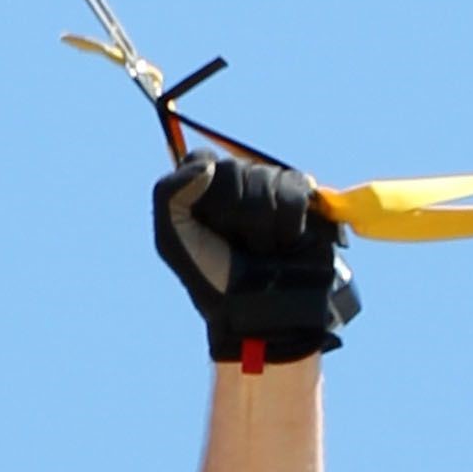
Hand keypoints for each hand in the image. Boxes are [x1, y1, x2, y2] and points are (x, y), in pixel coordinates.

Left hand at [152, 154, 359, 363]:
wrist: (257, 312)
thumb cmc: (211, 277)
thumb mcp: (171, 239)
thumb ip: (168, 193)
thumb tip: (208, 165)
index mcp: (202, 185)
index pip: (203, 159)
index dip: (204, 195)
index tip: (206, 227)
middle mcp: (238, 181)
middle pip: (234, 170)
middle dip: (233, 215)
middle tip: (236, 245)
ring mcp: (271, 188)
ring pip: (265, 180)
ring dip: (261, 226)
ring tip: (262, 250)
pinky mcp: (304, 199)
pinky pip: (295, 190)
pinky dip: (288, 223)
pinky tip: (286, 243)